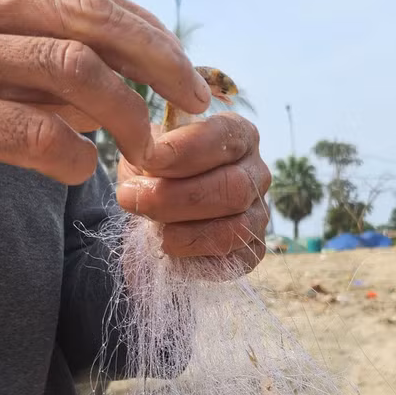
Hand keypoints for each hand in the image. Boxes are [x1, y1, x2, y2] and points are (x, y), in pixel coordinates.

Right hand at [0, 0, 212, 201]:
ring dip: (127, 115)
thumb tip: (104, 80)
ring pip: (71, 72)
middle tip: (197, 104)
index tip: (182, 68)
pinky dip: (72, 156)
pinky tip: (81, 171)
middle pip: (91, 20)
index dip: (146, 31)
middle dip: (160, 62)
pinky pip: (29, 132)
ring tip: (147, 149)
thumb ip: (20, 53)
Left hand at [116, 113, 270, 276]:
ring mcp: (260, 213)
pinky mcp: (255, 249)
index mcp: (238, 135)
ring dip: (188, 233)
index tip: (148, 161)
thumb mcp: (147, 153)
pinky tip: (174, 249)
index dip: (184, 150)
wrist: (155, 214)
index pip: (224, 137)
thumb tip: (148, 159)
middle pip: (233, 187)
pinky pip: (235, 258)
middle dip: (177, 197)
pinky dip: (199, 258)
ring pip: (237, 227)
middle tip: (135, 200)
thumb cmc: (156, 173)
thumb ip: (148, 152)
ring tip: (155, 232)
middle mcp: (257, 173)